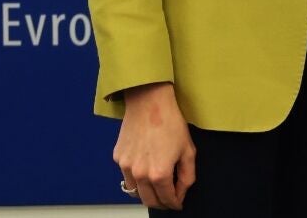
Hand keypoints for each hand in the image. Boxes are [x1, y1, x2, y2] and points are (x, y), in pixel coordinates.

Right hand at [116, 82, 195, 209]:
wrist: (149, 102)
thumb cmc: (170, 122)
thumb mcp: (188, 150)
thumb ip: (187, 176)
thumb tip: (182, 191)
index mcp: (159, 173)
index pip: (167, 199)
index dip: (175, 203)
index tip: (178, 203)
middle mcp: (140, 174)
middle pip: (149, 201)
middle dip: (161, 204)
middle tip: (168, 201)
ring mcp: (126, 166)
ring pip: (135, 191)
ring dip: (146, 192)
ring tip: (156, 187)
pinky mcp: (118, 157)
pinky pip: (126, 175)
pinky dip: (136, 177)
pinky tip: (145, 167)